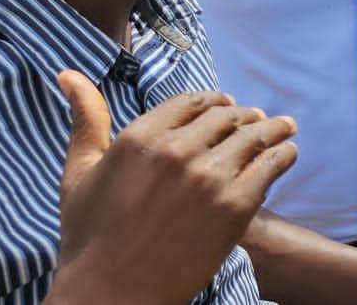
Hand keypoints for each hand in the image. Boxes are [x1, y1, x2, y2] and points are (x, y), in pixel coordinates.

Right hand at [47, 71, 297, 304]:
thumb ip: (86, 119)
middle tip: (256, 120)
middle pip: (228, 117)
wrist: (110, 293)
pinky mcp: (236, 205)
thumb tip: (69, 73)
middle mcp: (177, 150)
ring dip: (273, 128)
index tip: (226, 105)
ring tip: (284, 128)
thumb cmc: (89, 236)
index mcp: (140, 136)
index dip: (214, 102)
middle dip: (244, 116)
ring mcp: (209, 177)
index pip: (194, 101)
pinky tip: (288, 153)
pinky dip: (284, 154)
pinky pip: (272, 165)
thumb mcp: (79, 172)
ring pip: (256, 135)